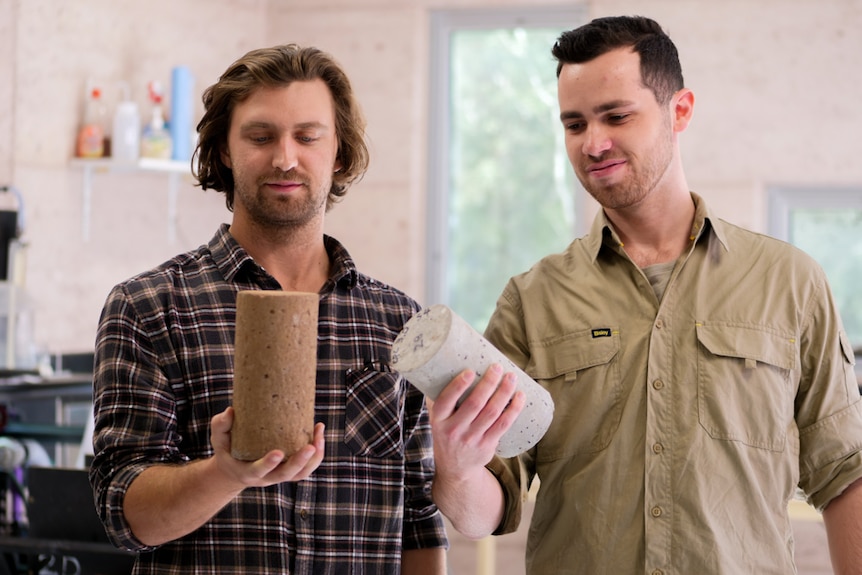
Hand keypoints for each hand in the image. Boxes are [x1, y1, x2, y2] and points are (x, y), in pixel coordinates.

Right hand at [210, 407, 324, 487]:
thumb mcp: (218, 439)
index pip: (258, 471)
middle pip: (286, 475)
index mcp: (248, 472)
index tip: (278, 453)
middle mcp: (267, 477)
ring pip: (301, 473)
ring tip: (319, 434)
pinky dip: (316, 455)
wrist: (235, 469)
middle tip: (310, 446)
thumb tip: (231, 410)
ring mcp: (280, 475)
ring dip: (314, 458)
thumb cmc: (227, 450)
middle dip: (299, 461)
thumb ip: (221, 426)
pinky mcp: (290, 471)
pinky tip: (319, 433)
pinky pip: (307, 467)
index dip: (268, 464)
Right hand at [428, 364, 524, 476]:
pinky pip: (503, 425)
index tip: (470, 371)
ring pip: (491, 413)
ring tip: (511, 377)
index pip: (446, 400)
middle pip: (474, 404)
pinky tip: (519, 396)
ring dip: (504, 393)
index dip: (458, 386)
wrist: (454, 467)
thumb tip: (451, 364)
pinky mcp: (487, 445)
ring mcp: (471, 439)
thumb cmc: (447, 432)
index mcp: (438, 419)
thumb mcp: (438, 418)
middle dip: (488, 384)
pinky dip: (513, 409)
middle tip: (498, 368)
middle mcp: (453, 430)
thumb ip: (442, 397)